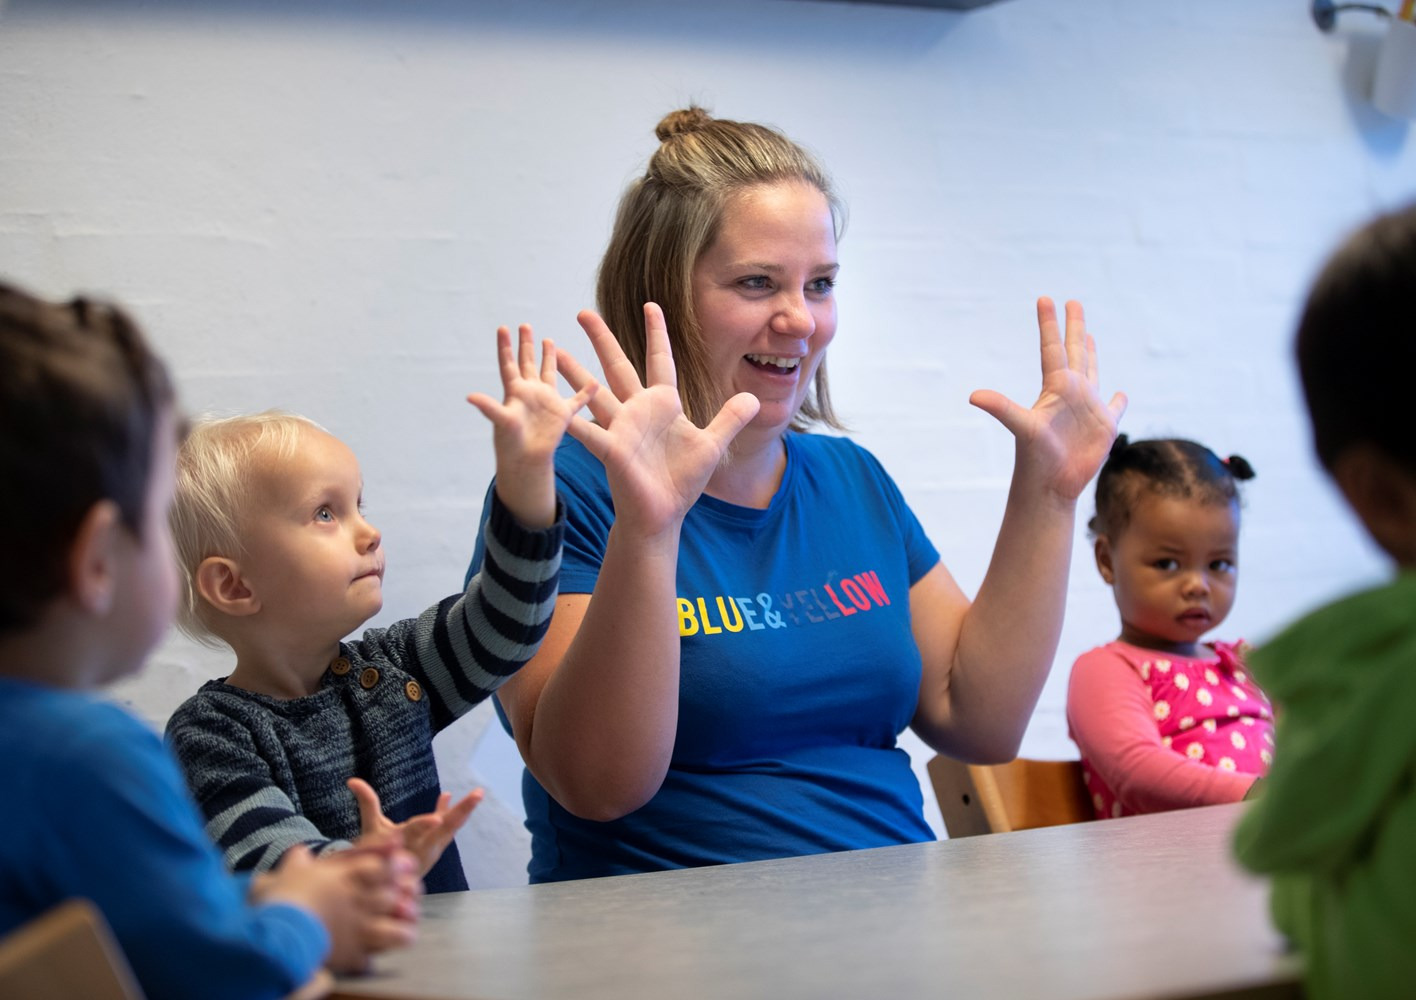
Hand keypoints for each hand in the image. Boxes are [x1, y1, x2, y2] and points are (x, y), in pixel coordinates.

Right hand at [255, 841, 420, 973]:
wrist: (273, 933)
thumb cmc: (280, 900)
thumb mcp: (289, 873)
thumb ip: (299, 861)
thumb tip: (299, 852)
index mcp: (344, 877)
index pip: (383, 864)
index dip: (400, 863)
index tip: (408, 863)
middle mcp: (357, 899)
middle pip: (395, 890)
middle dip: (408, 891)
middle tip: (411, 893)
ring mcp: (359, 925)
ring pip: (397, 918)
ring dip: (406, 919)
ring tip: (408, 921)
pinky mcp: (354, 950)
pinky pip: (385, 946)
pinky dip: (394, 942)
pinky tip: (396, 941)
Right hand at [347, 777, 481, 879]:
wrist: (388, 881)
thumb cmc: (377, 851)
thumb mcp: (370, 828)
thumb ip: (367, 803)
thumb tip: (352, 780)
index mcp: (404, 842)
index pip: (415, 832)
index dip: (425, 825)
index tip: (437, 819)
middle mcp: (421, 847)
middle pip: (445, 828)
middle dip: (461, 811)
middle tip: (477, 795)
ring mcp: (433, 848)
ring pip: (451, 829)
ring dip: (465, 811)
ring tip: (477, 794)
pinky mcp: (439, 847)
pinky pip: (450, 828)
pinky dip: (457, 813)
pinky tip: (465, 798)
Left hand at [467, 324, 596, 527]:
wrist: (527, 460)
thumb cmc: (510, 443)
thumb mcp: (501, 422)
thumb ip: (489, 408)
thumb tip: (469, 397)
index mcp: (516, 392)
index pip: (509, 364)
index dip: (506, 346)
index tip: (503, 328)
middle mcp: (531, 392)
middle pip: (528, 363)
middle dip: (526, 344)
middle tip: (524, 325)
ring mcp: (547, 401)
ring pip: (549, 373)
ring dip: (550, 358)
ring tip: (548, 340)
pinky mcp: (562, 414)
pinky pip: (577, 400)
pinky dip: (586, 393)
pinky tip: (594, 383)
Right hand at [559, 303, 759, 535]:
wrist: (661, 516)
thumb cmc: (680, 482)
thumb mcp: (713, 445)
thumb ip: (730, 419)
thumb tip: (755, 398)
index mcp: (662, 405)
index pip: (659, 360)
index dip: (656, 333)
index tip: (651, 305)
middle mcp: (637, 411)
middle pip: (617, 366)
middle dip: (601, 339)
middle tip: (584, 312)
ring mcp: (621, 429)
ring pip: (594, 393)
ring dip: (575, 373)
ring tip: (554, 351)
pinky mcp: (612, 451)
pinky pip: (590, 432)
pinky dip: (574, 420)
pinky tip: (558, 407)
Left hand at [968, 297, 1127, 501]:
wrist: (1050, 486)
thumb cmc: (1035, 458)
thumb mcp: (1021, 427)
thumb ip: (1001, 408)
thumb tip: (972, 396)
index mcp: (1055, 388)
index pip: (1052, 348)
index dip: (1049, 324)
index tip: (1045, 298)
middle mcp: (1072, 393)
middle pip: (1074, 352)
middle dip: (1074, 326)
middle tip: (1072, 301)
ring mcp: (1088, 409)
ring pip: (1092, 372)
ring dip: (1091, 353)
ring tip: (1089, 336)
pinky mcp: (1104, 427)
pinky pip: (1114, 408)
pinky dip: (1118, 400)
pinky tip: (1120, 393)